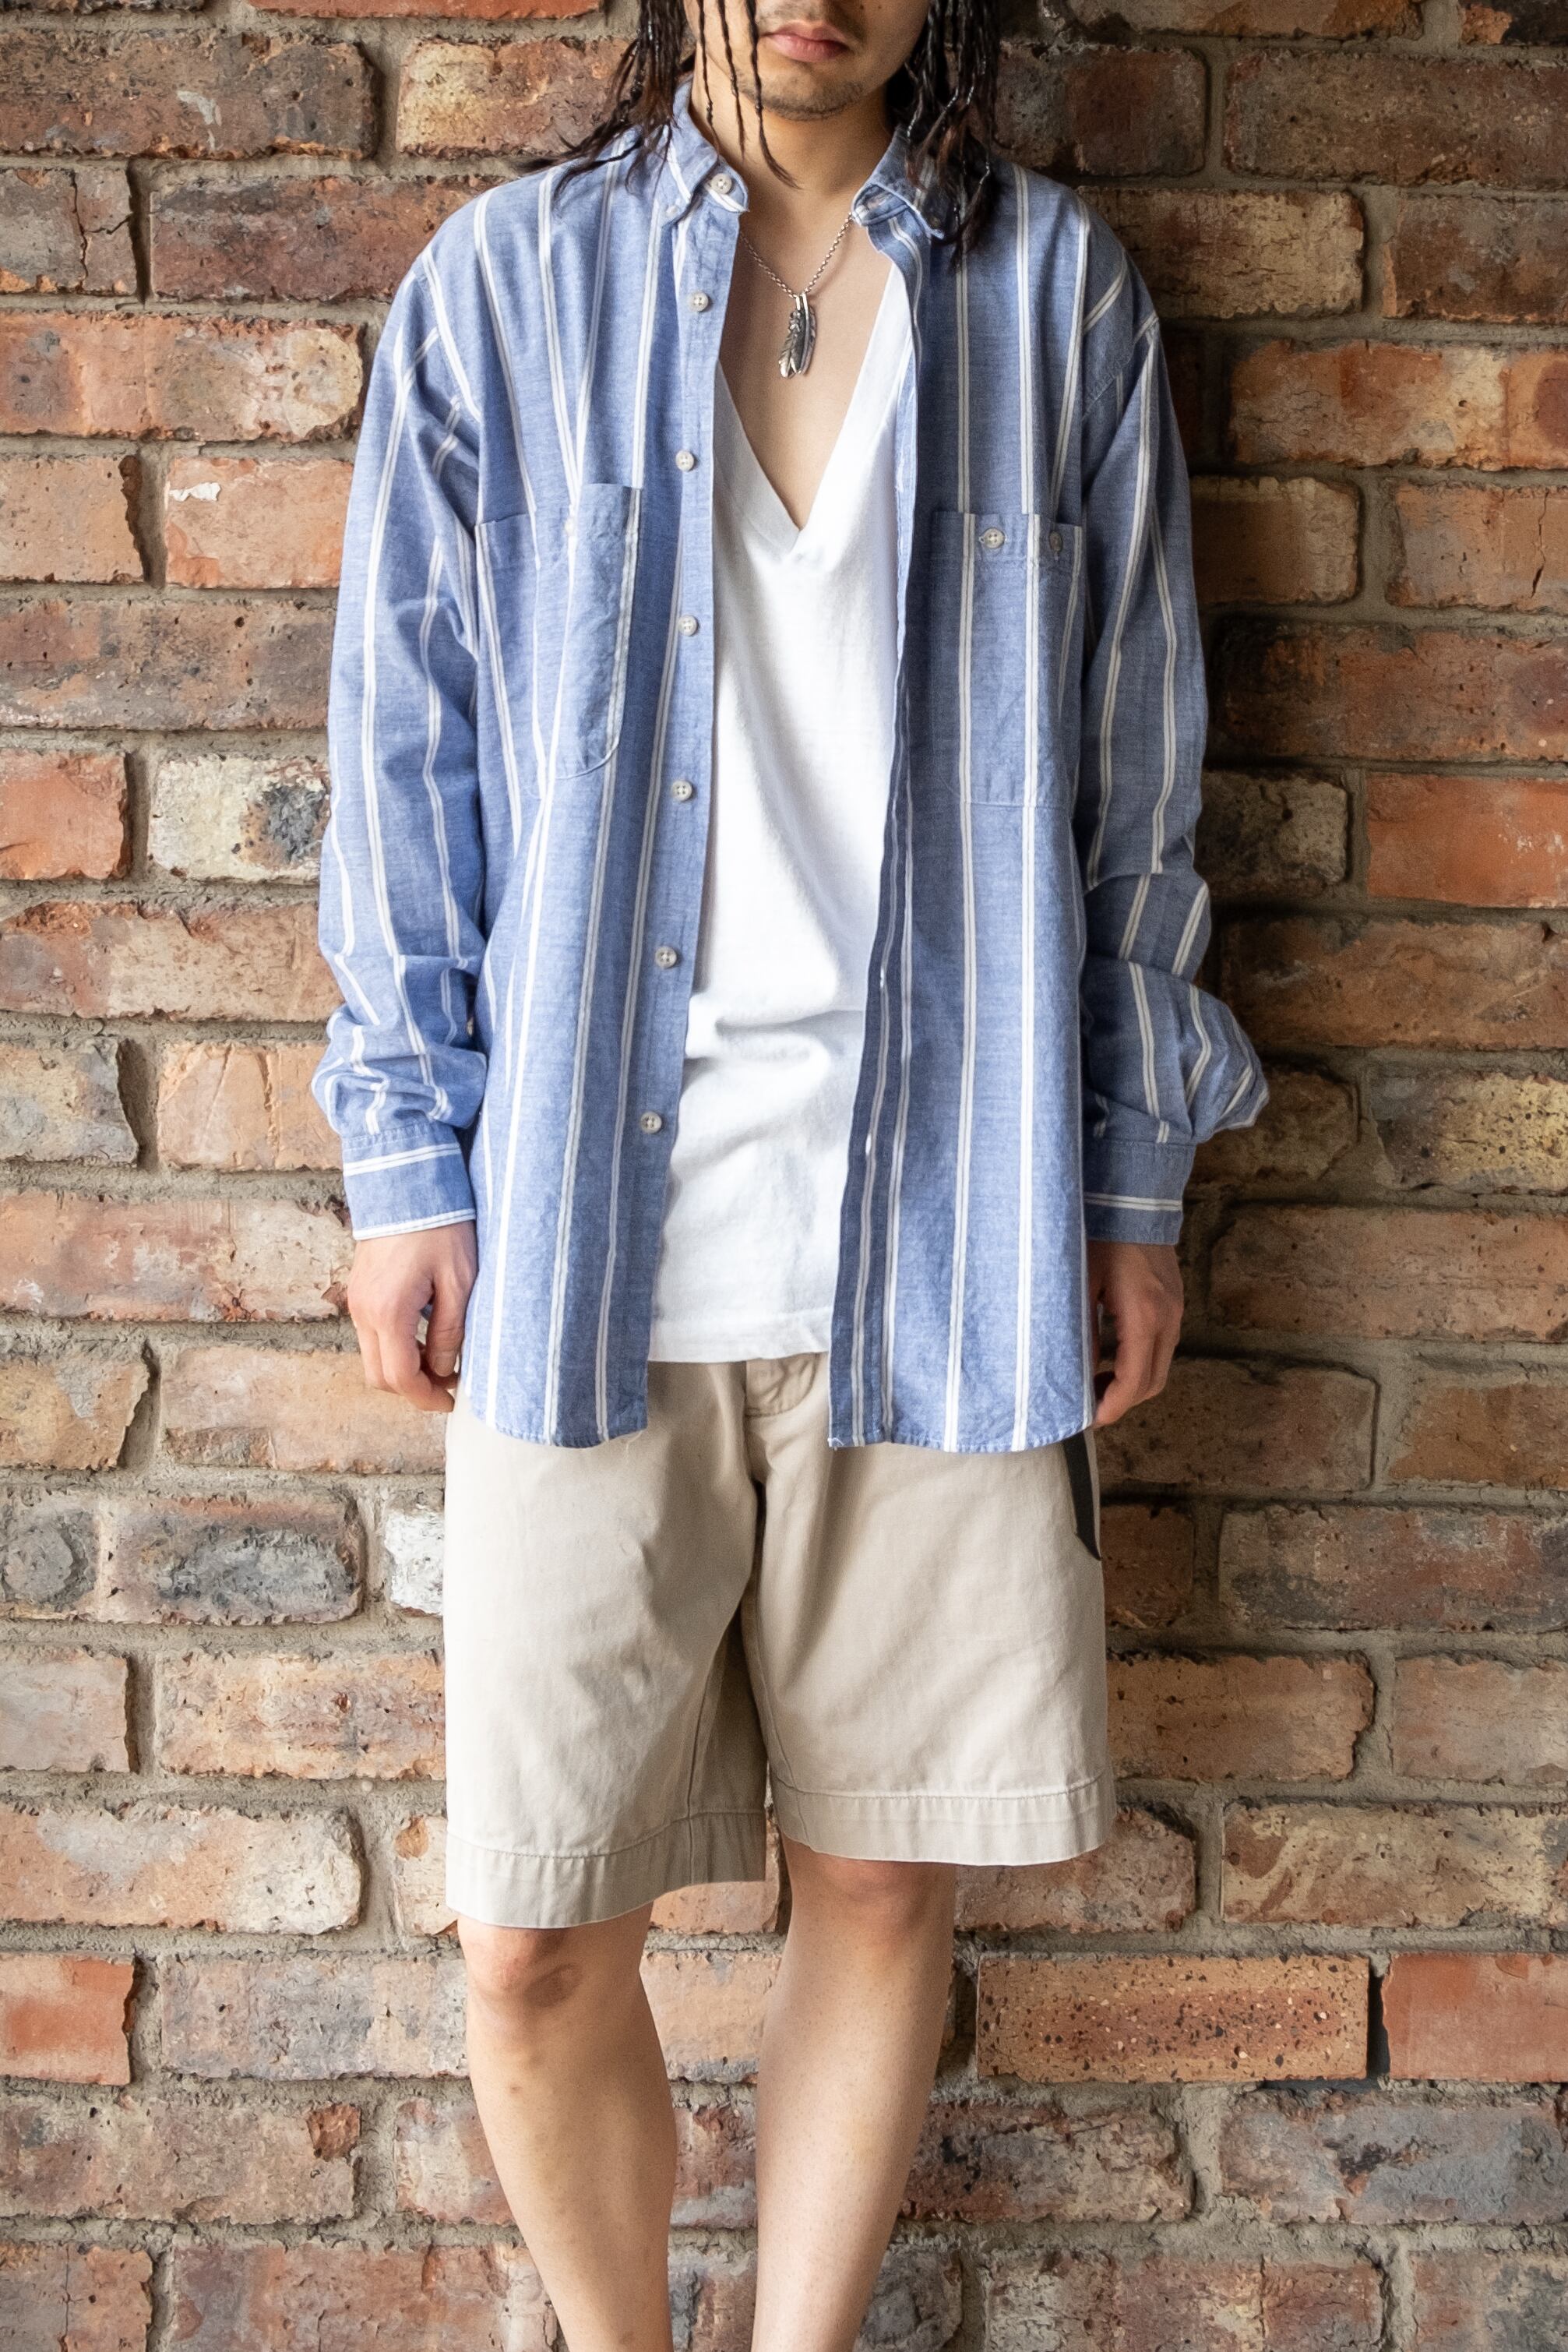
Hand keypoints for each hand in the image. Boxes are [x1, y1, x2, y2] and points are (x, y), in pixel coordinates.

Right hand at [346, 1222, 477, 1413]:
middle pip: (380, 1376)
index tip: (450, 1402)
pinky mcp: (360, 1291)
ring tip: (441, 1359)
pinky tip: (424, 1337)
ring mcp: (357, 1301)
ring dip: (403, 1368)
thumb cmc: (440, 1227)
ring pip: (373, 1357)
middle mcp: (364, 1311)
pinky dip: (394, 1348)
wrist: (408, 1184)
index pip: (400, 1378)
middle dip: (412, 1389)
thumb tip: (444, 1370)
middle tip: (449, 1384)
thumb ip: (450, 1331)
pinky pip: (371, 1335)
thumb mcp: (459, 1282)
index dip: (425, 1398)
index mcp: (389, 1312)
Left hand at [1087, 1237, 1182, 1427]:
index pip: (1134, 1381)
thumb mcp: (1081, 1285)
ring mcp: (1176, 1310)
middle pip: (1153, 1383)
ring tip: (1098, 1382)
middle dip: (1123, 1401)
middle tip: (1091, 1403)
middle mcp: (1167, 1318)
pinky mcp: (1175, 1302)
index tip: (1091, 1418)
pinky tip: (1113, 1356)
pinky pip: (1163, 1346)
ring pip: (1161, 1366)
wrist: (1133, 1199)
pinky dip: (1141, 1362)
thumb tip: (1077, 1372)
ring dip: (1133, 1383)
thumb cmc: (1101, 1236)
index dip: (1113, 1406)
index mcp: (1144, 1316)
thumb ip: (1082, 1332)